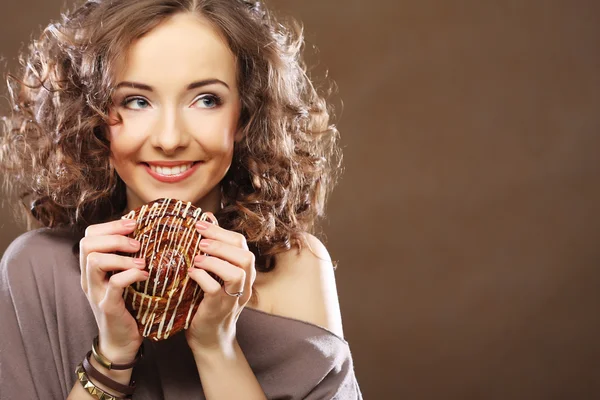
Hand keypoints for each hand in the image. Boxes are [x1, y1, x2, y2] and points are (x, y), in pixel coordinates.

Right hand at [79, 218, 148, 361]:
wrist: (121, 342)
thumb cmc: (128, 306)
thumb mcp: (124, 278)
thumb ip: (127, 258)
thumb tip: (144, 232)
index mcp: (91, 268)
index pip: (89, 236)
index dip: (110, 225)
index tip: (133, 224)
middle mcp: (89, 278)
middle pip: (87, 244)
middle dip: (115, 238)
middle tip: (137, 244)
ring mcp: (96, 292)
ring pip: (95, 261)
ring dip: (121, 256)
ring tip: (141, 260)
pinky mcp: (108, 306)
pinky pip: (114, 285)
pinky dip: (131, 275)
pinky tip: (145, 275)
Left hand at [185, 221, 256, 352]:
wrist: (209, 337)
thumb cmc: (207, 301)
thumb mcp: (212, 271)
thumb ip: (212, 247)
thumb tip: (205, 216)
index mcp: (244, 271)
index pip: (241, 244)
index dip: (221, 230)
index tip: (200, 223)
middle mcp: (245, 283)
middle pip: (245, 256)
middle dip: (221, 244)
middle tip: (199, 240)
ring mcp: (234, 298)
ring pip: (236, 272)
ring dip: (215, 260)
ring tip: (196, 257)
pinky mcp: (220, 309)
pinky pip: (215, 289)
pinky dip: (202, 277)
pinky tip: (191, 273)